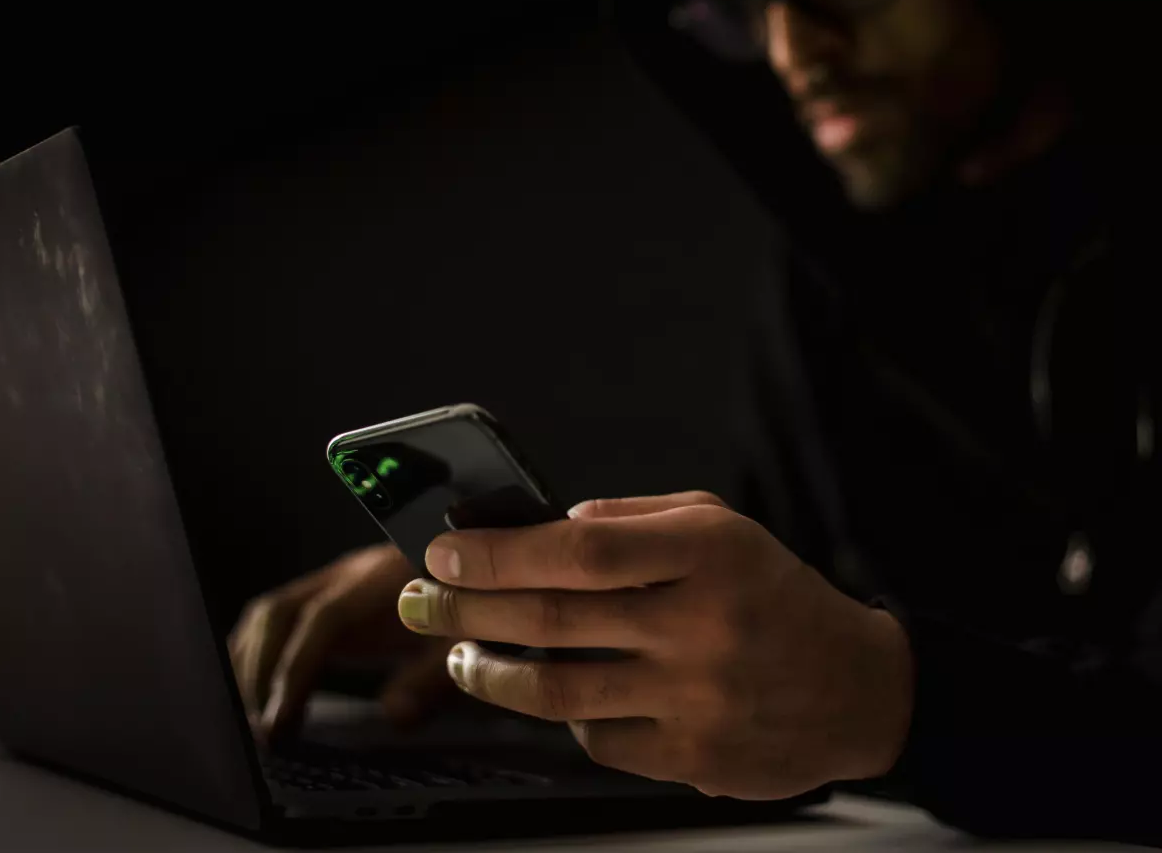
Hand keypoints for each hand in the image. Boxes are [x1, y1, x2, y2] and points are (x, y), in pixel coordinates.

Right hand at [229, 544, 457, 738]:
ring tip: (254, 718)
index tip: (279, 719)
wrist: (475, 565)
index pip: (323, 620)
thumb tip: (393, 716)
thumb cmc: (471, 604)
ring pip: (271, 613)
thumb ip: (432, 678)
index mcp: (381, 582)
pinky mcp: (327, 595)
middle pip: (280, 613)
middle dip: (260, 672)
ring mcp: (333, 582)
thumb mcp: (464, 642)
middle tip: (260, 730)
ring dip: (251, 664)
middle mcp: (348, 575)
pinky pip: (278, 617)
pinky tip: (255, 688)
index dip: (296, 669)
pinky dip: (258, 652)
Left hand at [396, 492, 913, 799]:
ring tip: (458, 653)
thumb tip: (545, 524)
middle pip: (553, 620)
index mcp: (707, 553)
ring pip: (558, 690)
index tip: (445, 550)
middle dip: (466, 607)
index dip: (500, 551)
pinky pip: (595, 738)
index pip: (580, 549)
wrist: (856, 687)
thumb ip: (632, 517)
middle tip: (420, 598)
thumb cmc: (773, 593)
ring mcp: (696, 699)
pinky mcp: (692, 757)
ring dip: (489, 672)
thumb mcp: (719, 525)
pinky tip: (548, 692)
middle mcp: (701, 625)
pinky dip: (559, 713)